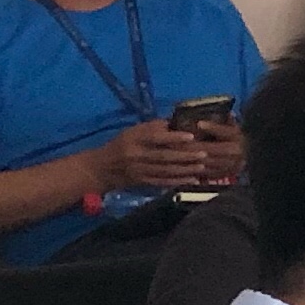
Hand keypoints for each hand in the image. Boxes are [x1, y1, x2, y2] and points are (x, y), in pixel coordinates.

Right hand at [98, 120, 227, 193]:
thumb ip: (152, 128)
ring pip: (165, 171)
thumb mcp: (132, 131)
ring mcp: (140, 170)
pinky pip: (163, 182)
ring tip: (202, 167)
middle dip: (185, 156)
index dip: (173, 138)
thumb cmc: (121, 144)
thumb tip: (174, 122)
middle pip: (163, 156)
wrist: (101, 168)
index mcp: (134, 139)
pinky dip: (178, 182)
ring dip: (185, 170)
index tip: (191, 136)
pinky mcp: (142, 182)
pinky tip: (192, 180)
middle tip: (204, 154)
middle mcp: (137, 155)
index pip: (155, 138)